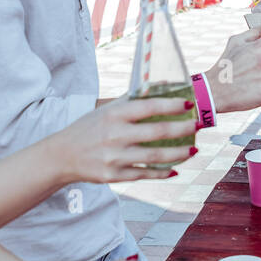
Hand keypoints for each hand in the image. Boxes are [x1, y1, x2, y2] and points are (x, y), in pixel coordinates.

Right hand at [51, 94, 197, 183]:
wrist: (62, 156)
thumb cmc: (89, 128)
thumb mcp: (107, 109)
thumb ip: (133, 99)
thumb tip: (162, 84)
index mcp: (114, 114)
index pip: (149, 107)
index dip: (172, 105)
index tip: (189, 104)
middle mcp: (115, 135)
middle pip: (157, 132)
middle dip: (182, 129)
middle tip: (199, 126)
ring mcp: (114, 157)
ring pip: (154, 156)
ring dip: (179, 154)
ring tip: (194, 150)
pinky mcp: (113, 175)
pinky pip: (144, 174)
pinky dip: (162, 172)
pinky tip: (175, 169)